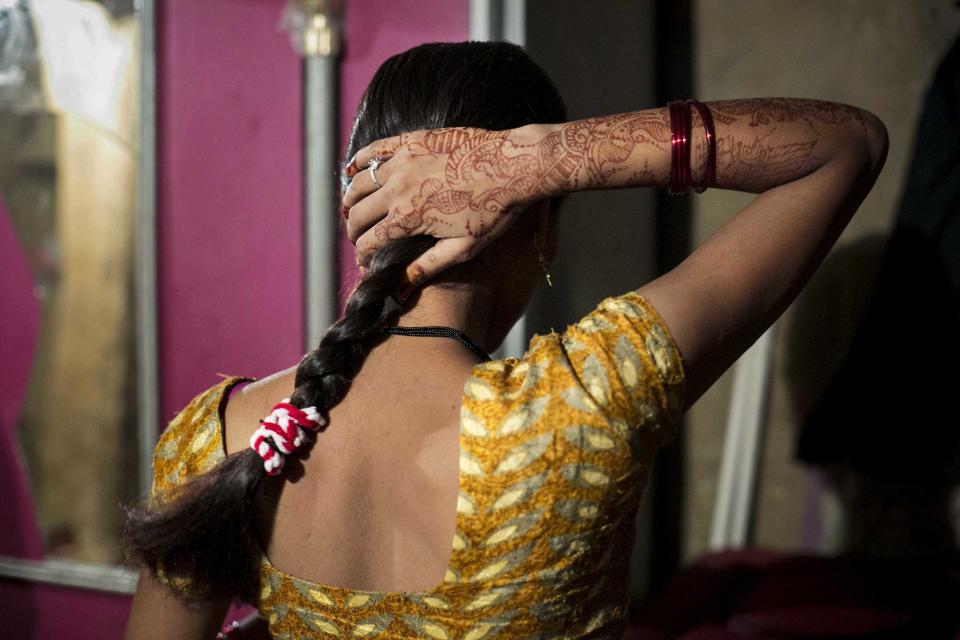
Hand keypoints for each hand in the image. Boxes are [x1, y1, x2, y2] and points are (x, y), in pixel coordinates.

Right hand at [341, 124, 552, 289]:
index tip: (365, 263)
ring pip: (359, 183)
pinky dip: (358, 162)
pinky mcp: (411, 141)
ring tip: (353, 210)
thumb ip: (427, 267)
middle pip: (357, 213)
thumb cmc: (494, 210)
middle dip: (353, 231)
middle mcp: (398, 189)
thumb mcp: (463, 248)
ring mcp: (402, 162)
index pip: (369, 242)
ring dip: (351, 200)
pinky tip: (353, 171)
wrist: (514, 166)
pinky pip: (373, 150)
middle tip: (358, 238)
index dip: (362, 256)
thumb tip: (399, 292)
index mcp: (408, 218)